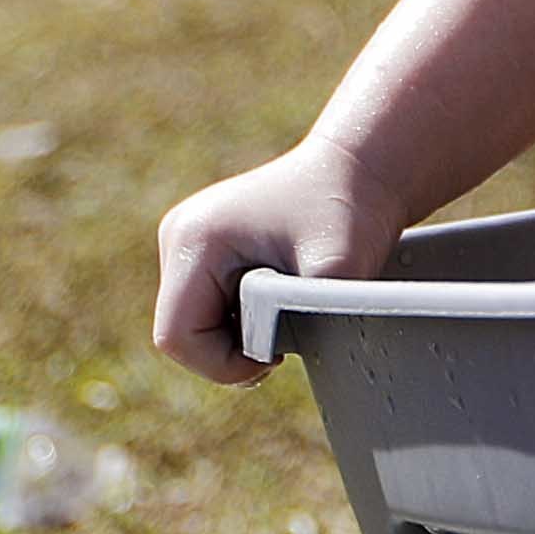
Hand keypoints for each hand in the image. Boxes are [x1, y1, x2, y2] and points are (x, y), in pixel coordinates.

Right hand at [154, 146, 395, 384]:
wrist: (358, 169)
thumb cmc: (349, 212)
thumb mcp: (337, 271)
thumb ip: (303, 316)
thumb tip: (284, 351)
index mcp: (195, 239)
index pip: (176, 337)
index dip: (222, 365)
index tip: (277, 357)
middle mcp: (179, 235)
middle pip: (181, 333)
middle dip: (231, 351)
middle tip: (288, 340)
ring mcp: (187, 239)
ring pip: (192, 323)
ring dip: (237, 336)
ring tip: (286, 314)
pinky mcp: (203, 248)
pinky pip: (204, 308)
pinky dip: (239, 321)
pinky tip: (277, 304)